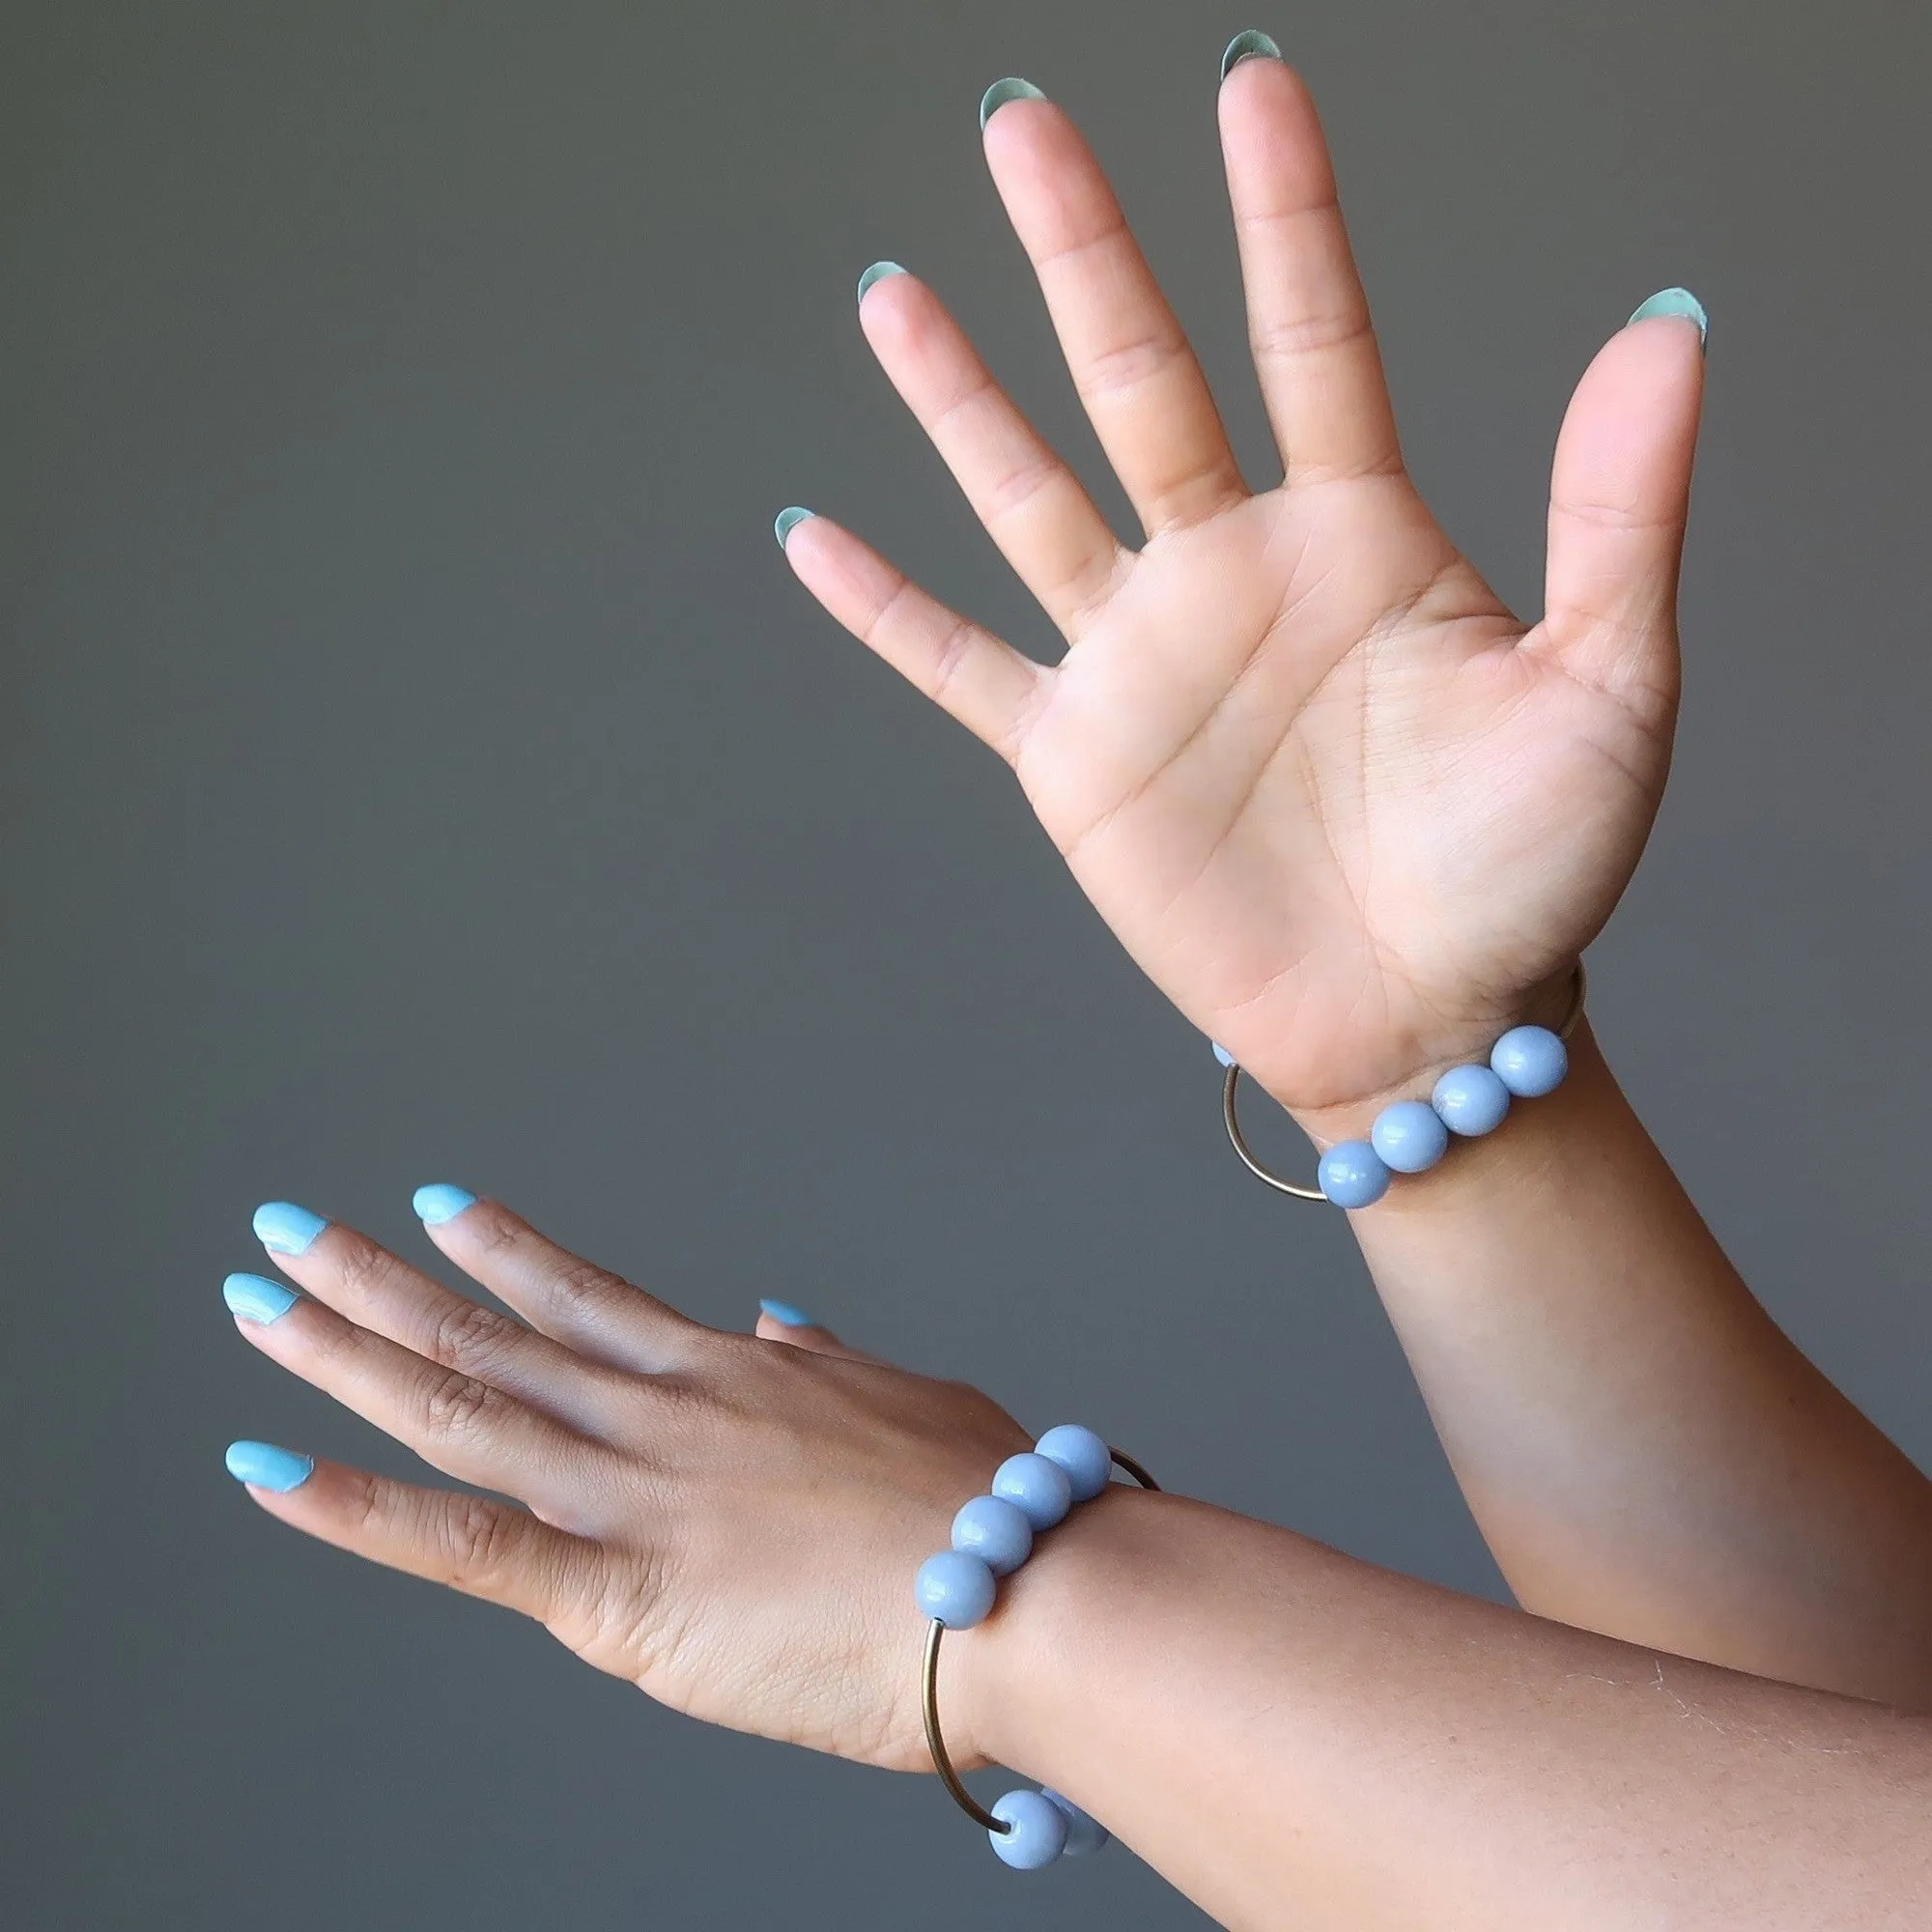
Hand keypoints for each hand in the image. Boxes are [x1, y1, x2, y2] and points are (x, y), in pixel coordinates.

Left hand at [224, 1194, 1030, 1768]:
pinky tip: (272, 1469)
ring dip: (346, 1356)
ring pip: (459, 1409)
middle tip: (289, 1236)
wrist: (1028, 1590)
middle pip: (492, 1336)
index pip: (587, 1298)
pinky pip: (464, 1546)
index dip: (506, 1252)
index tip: (441, 1209)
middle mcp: (662, 1418)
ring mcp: (635, 1495)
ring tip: (259, 1306)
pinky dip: (359, 1508)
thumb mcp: (908, 1406)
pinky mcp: (623, 1593)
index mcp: (729, 1379)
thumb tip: (778, 1321)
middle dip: (380, 1284)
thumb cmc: (991, 1507)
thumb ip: (827, 1365)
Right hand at [778, 53, 1705, 1130]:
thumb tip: (1665, 326)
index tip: (1249, 84)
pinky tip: (811, 539)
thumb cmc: (1529, 869)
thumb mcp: (1608, 689)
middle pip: (1140, 377)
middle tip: (1022, 121)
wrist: (1429, 1018)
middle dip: (1082, 248)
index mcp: (1359, 537)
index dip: (1283, 210)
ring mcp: (1140, 662)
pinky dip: (883, 610)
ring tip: (892, 295)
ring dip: (957, 398)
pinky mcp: (1073, 761)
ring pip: (1029, 496)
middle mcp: (1232, 572)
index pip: (1312, 334)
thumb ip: (1620, 513)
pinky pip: (960, 665)